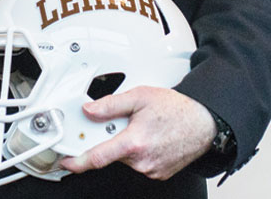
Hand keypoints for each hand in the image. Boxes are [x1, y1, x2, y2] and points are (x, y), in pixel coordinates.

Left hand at [59, 86, 215, 180]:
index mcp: (134, 142)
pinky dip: (138, 151)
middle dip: (111, 138)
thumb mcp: (140, 97)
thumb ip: (110, 104)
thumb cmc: (176, 109)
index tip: (66, 161)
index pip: (97, 157)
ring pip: (125, 158)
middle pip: (112, 153)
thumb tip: (89, 110)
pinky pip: (139, 163)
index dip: (77, 161)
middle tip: (124, 123)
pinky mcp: (159, 173)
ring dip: (126, 144)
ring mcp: (151, 169)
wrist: (204, 122)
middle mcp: (142, 161)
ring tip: (142, 128)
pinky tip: (150, 138)